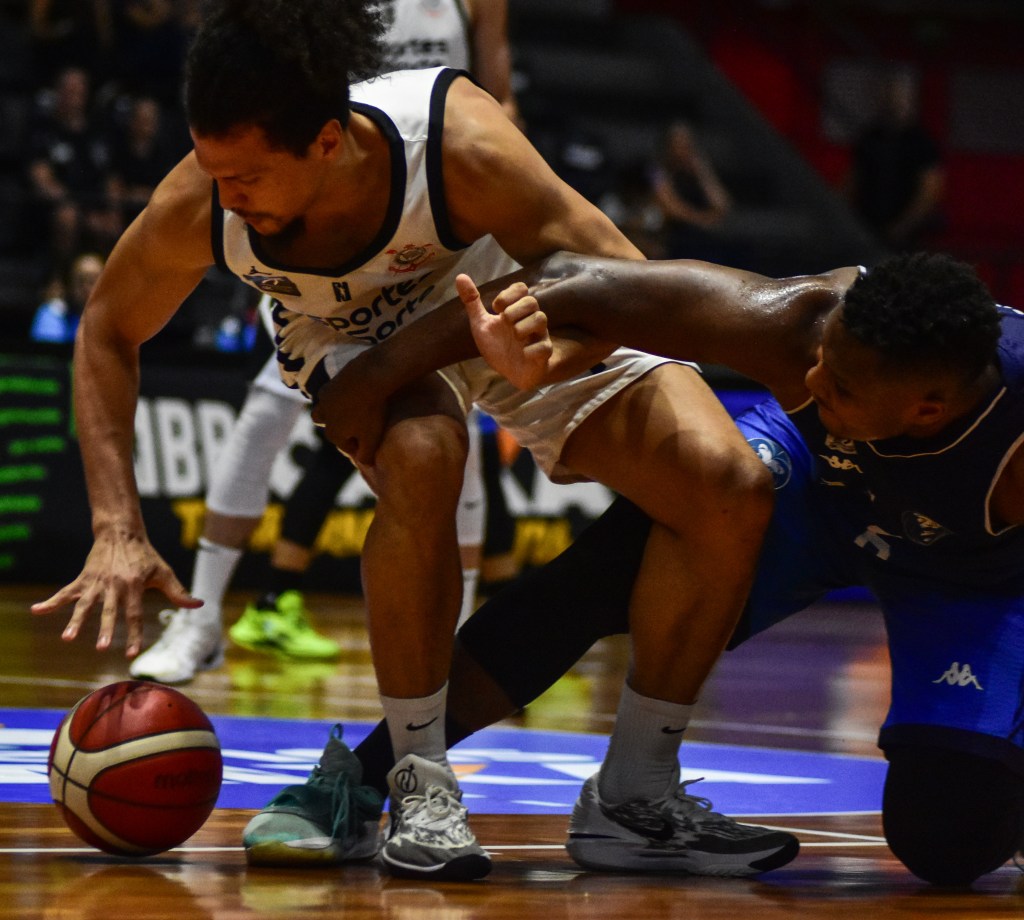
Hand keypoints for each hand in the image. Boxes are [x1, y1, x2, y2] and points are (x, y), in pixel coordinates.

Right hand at [30, 531, 200, 656]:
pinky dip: (51, 602)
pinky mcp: (84, 578)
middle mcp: (114, 586)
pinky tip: (36, 611)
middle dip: (106, 630)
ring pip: (85, 605)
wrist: (122, 532)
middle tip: (101, 648)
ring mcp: (97, 582)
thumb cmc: (145, 556)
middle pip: (110, 611)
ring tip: (67, 638)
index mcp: (134, 586)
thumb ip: (179, 592)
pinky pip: (66, 592)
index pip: (135, 614)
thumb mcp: (164, 572)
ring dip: (76, 621)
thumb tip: (199, 605)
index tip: (131, 653)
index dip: (134, 633)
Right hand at [311, 363, 387, 465]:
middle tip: (360, 428)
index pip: (347, 447)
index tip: (372, 444)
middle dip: (342, 432)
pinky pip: (329, 395)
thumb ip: (366, 455)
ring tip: (350, 412)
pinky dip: (337, 398)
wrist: (369, 377)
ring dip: (333, 415)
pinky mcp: (329, 384)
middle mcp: (324, 418)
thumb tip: (366, 464)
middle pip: (331, 430)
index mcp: (334, 434)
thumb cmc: (372, 411)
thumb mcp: (372, 438)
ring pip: (323, 412)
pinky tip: (351, 396)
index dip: (360, 447)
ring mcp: (324, 400)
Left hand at [456, 273, 552, 389]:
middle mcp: (530, 319)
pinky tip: (522, 354)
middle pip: (531, 301)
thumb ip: (472, 302)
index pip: (521, 288)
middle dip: (513, 310)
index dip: (507, 294)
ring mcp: (539, 336)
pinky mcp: (543, 354)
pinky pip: (544, 347)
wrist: (509, 373)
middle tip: (503, 322)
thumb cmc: (498, 346)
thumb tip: (460, 276)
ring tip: (514, 336)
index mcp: (516, 310)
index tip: (496, 308)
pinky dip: (530, 350)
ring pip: (540, 319)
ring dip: (522, 326)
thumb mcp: (481, 324)